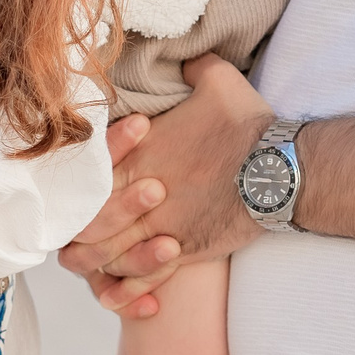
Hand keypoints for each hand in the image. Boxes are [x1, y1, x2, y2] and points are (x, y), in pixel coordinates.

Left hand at [60, 53, 272, 313]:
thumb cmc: (249, 126)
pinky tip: (128, 295)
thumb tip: (186, 59)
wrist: (282, 172)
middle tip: (73, 231)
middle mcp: (139, 194)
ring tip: (94, 263)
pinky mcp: (182, 252)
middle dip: (73, 230)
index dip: (72, 186)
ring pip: (104, 257)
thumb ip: (193, 69)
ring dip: (94, 263)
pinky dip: (130, 290)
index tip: (74, 189)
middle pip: (84, 222)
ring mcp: (159, 227)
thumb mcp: (218, 80)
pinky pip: (142, 279)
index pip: (85, 177)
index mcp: (138, 153)